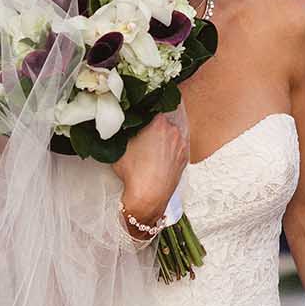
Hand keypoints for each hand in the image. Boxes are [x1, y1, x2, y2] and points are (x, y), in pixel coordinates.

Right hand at [110, 110, 187, 229]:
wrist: (148, 198)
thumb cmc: (134, 174)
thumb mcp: (120, 147)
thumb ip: (123, 131)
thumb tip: (122, 123)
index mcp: (159, 124)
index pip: (153, 107)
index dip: (144, 109)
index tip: (139, 113)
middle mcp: (174, 131)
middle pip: (163, 120)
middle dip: (154, 125)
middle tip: (142, 131)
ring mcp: (181, 145)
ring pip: (171, 134)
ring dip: (163, 137)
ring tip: (149, 146)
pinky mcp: (184, 158)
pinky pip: (176, 147)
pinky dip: (168, 149)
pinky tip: (157, 156)